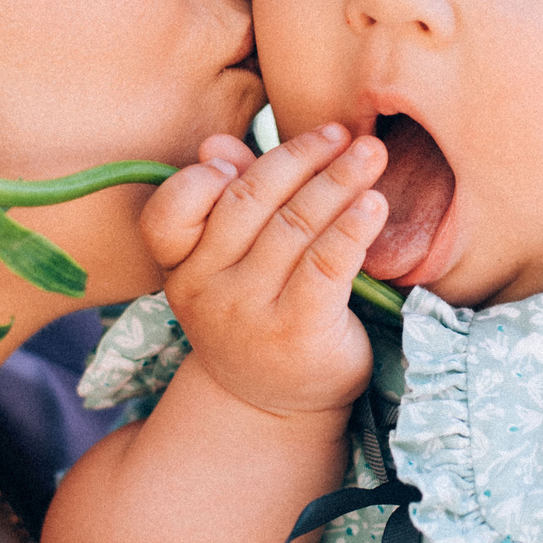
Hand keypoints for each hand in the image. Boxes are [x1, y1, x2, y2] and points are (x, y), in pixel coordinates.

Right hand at [138, 122, 386, 418]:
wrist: (276, 408)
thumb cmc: (257, 317)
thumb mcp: (229, 267)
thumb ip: (226, 203)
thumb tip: (218, 144)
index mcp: (181, 269)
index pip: (168, 215)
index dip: (199, 179)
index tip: (242, 155)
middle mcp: (206, 291)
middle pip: (247, 203)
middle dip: (299, 158)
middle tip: (342, 133)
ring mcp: (249, 313)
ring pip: (294, 227)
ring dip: (338, 182)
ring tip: (372, 155)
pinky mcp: (299, 330)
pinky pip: (326, 263)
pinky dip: (353, 226)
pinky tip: (375, 204)